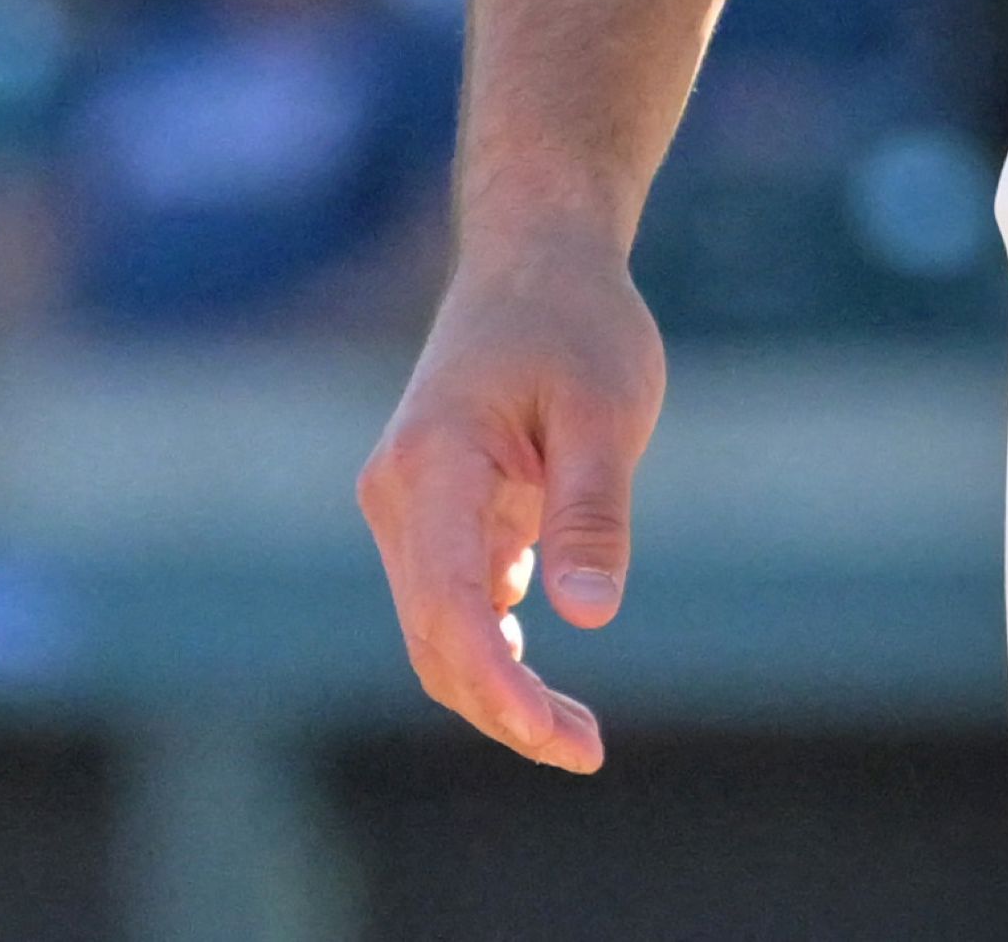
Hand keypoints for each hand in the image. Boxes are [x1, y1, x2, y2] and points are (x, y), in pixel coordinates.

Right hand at [357, 230, 666, 772]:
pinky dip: (492, 649)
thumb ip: (592, 510)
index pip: (448, 606)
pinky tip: (544, 683)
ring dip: (496, 687)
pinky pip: (450, 602)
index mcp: (435, 463)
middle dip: (502, 706)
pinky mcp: (431, 513)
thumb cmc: (577, 323)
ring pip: (435, 628)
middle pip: (433, 636)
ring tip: (577, 734)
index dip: (499, 686)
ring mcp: (407, 505)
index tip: (560, 737)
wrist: (535, 256)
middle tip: (588, 750)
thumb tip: (588, 616)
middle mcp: (400, 493)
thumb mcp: (607, 410)